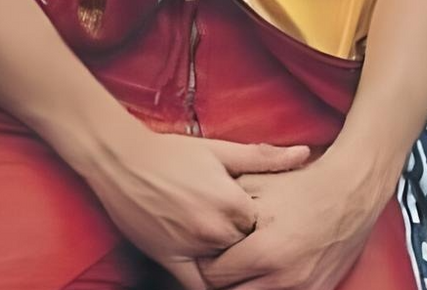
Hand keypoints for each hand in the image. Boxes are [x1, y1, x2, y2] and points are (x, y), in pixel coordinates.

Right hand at [79, 122, 310, 289]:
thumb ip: (262, 156)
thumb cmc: (171, 152)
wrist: (122, 158)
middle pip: (247, 247)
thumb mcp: (217, 150)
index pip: (262, 224)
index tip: (262, 217)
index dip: (261, 221)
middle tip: (244, 235)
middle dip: (247, 242)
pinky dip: (213, 285)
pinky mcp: (171, 260)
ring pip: (227, 268)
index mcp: (232, 200)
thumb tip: (304, 154)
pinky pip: (200, 287)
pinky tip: (219, 280)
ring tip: (228, 251)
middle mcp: (216, 228)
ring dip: (229, 261)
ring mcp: (193, 247)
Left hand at [193, 157, 378, 288]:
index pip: (214, 276)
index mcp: (264, 253)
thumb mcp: (255, 187)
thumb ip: (224, 209)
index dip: (204, 262)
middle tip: (219, 261)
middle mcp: (283, 279)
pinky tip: (262, 272)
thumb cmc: (299, 186)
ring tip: (239, 266)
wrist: (348, 193)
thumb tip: (198, 224)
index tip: (203, 250)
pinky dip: (267, 287)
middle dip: (221, 280)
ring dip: (243, 285)